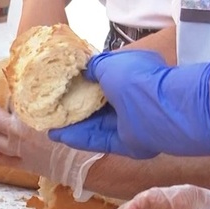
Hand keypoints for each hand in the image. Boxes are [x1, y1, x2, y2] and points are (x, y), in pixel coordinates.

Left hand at [0, 89, 102, 194]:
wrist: (92, 163)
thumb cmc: (85, 131)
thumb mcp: (69, 103)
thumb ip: (53, 90)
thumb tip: (44, 75)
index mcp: (30, 115)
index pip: (10, 97)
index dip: (0, 85)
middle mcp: (21, 133)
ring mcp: (22, 151)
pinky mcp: (28, 165)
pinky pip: (5, 161)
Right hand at [47, 51, 209, 158]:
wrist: (159, 109)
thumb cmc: (136, 78)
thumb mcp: (110, 63)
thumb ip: (95, 66)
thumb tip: (85, 71)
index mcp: (132, 76)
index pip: (105, 80)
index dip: (84, 83)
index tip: (64, 85)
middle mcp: (132, 100)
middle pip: (99, 106)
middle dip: (77, 106)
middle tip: (54, 107)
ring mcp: (130, 123)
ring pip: (96, 125)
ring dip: (74, 125)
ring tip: (51, 123)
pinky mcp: (127, 144)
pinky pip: (99, 141)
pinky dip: (80, 138)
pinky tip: (59, 136)